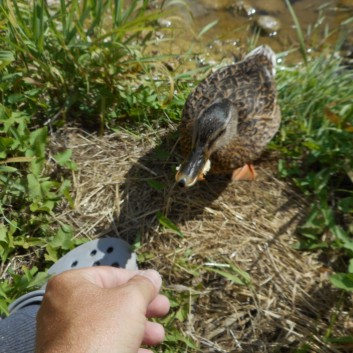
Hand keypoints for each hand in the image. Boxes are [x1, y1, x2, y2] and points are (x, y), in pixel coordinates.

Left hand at [35, 267, 169, 352]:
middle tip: (163, 310)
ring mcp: (64, 334)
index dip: (138, 280)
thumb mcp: (131, 300)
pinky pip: (101, 345)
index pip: (111, 275)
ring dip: (139, 330)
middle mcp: (62, 306)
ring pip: (109, 326)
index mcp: (71, 284)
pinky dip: (124, 346)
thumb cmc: (102, 332)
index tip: (156, 287)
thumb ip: (144, 285)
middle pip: (113, 301)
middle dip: (143, 308)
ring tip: (158, 337)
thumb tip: (153, 276)